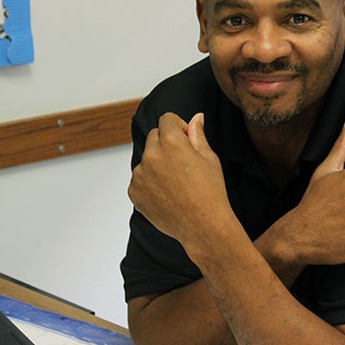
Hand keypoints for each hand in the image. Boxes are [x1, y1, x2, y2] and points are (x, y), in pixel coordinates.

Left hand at [128, 112, 233, 246]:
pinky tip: (167, 194)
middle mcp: (151, 155)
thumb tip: (196, 118)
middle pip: (154, 137)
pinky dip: (150, 183)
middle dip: (166, 144)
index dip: (179, 127)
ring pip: (146, 159)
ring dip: (157, 164)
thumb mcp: (209, 158)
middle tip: (183, 164)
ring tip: (176, 183)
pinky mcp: (134, 192)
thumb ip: (198, 134)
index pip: (167, 119)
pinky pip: (140, 179)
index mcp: (170, 142)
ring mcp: (140, 175)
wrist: (202, 226)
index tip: (186, 140)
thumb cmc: (210, 192)